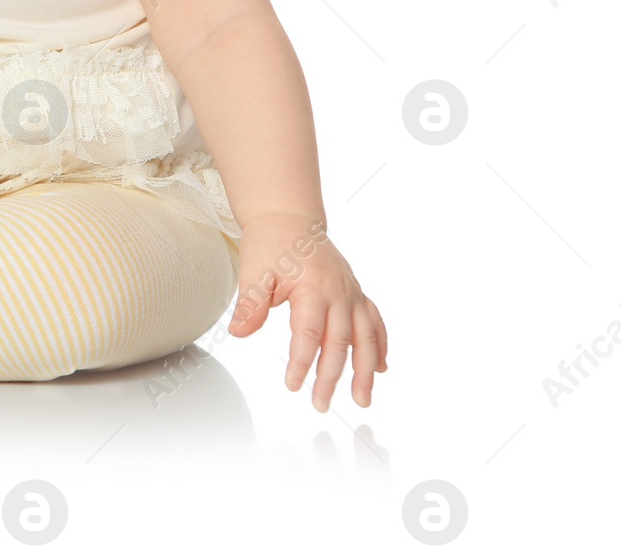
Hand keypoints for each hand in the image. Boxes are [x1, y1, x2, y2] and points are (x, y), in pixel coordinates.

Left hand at [226, 212, 387, 410]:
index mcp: (313, 287)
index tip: (293, 385)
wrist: (288, 217)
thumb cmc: (270, 243)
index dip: (302, 362)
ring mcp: (351, 293)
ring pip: (366, 336)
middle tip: (320, 404)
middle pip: (340, 342)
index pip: (309, 334)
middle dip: (332, 377)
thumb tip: (238, 331)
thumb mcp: (253, 270)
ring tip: (362, 399)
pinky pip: (374, 321)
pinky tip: (381, 368)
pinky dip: (380, 345)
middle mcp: (339, 292)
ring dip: (366, 370)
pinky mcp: (355, 293)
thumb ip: (250, 303)